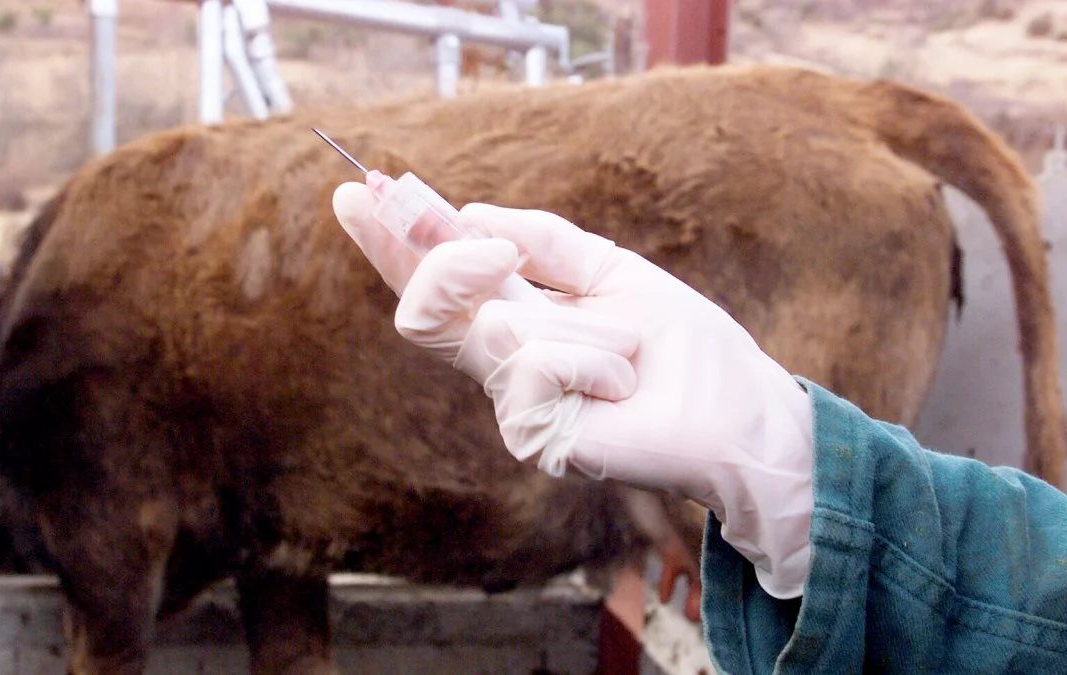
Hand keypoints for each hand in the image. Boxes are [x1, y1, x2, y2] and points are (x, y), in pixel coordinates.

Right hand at [332, 183, 815, 598]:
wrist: (735, 408)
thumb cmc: (679, 347)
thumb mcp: (609, 271)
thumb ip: (542, 242)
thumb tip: (473, 215)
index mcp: (514, 320)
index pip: (434, 281)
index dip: (392, 239)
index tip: (358, 191)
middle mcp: (501, 364)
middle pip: (420, 312)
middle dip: (440, 264)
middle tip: (491, 252)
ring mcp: (514, 404)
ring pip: (499, 327)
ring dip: (582, 327)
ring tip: (629, 352)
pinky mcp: (533, 438)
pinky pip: (534, 365)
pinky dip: (591, 360)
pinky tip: (622, 384)